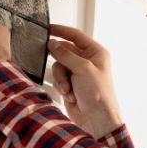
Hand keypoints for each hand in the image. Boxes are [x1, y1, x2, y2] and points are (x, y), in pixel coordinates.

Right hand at [47, 24, 121, 138]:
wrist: (96, 120)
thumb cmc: (99, 94)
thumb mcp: (83, 70)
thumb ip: (66, 54)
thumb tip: (52, 43)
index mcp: (96, 53)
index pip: (76, 36)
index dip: (61, 31)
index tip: (47, 28)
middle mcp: (87, 61)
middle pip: (64, 51)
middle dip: (60, 62)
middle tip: (60, 68)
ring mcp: (78, 73)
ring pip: (58, 66)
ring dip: (61, 78)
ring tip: (68, 88)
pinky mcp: (70, 84)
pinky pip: (58, 78)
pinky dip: (61, 86)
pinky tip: (70, 95)